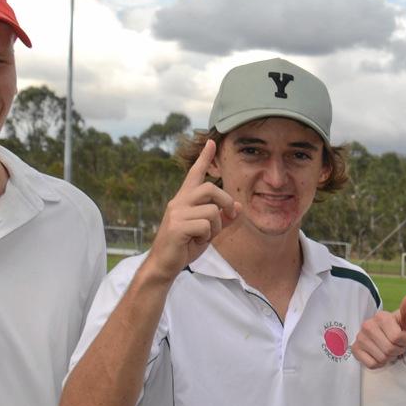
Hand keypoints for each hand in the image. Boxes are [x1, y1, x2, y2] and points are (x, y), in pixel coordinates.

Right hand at [146, 139, 241, 281]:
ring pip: (211, 210)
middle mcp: (179, 202)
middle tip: (228, 215)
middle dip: (225, 201)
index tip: (212, 142)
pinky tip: (195, 242)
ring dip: (215, 226)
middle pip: (209, 189)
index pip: (194, 174)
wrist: (165, 264)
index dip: (204, 158)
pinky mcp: (177, 226)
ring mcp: (176, 213)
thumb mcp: (208, 231)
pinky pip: (205, 226)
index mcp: (184, 200)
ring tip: (203, 236)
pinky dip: (207, 236)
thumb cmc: (185, 246)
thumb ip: (223, 218)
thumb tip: (239, 207)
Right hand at [353, 295, 405, 368]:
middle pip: (389, 350)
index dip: (404, 342)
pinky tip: (380, 355)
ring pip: (381, 358)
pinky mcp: (355, 349)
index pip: (398, 338)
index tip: (403, 338)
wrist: (392, 337)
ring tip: (389, 350)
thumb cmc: (402, 329)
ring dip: (389, 358)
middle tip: (397, 346)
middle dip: (397, 351)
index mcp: (381, 316)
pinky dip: (379, 364)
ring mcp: (359, 337)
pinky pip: (372, 364)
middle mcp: (367, 325)